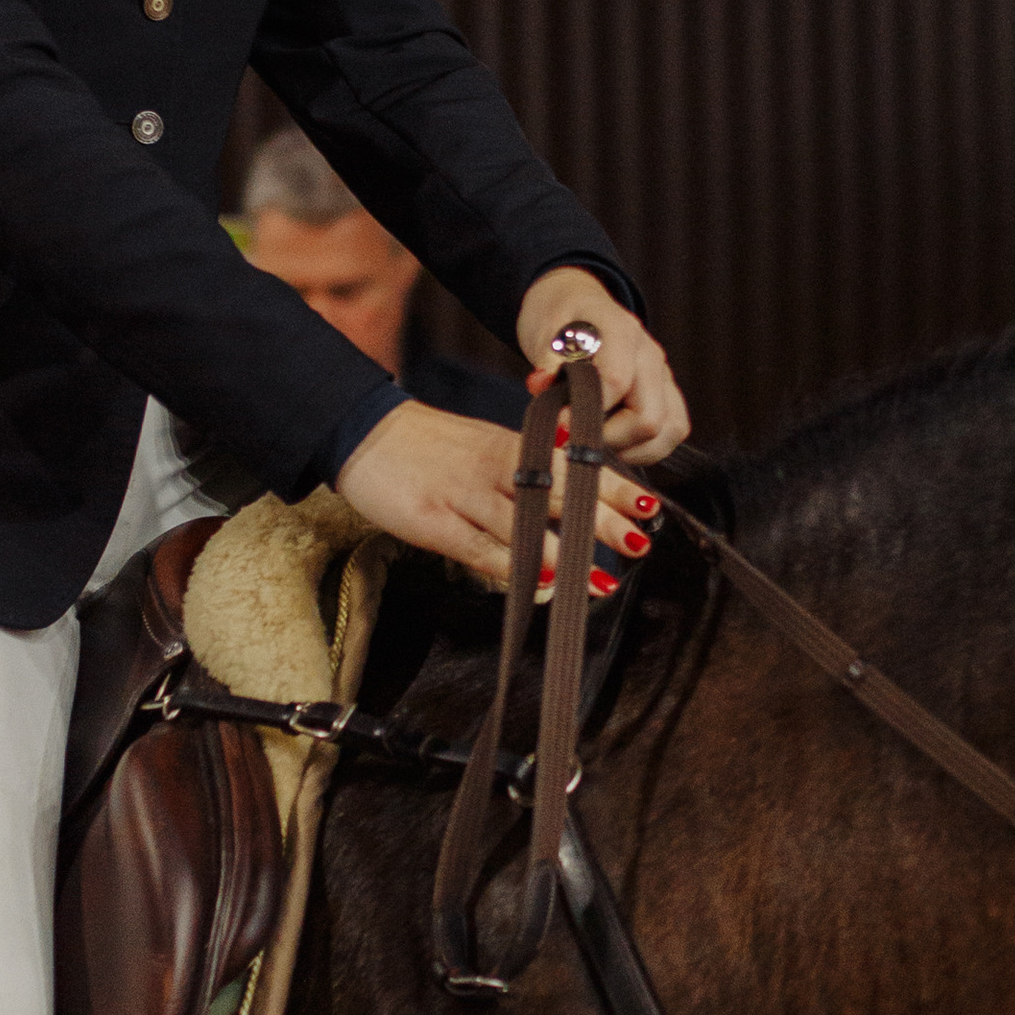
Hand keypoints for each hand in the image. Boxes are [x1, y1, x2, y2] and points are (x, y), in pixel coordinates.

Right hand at [335, 399, 657, 595]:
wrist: (365, 432)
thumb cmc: (432, 446)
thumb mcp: (486, 450)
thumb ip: (526, 478)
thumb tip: (571, 515)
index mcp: (512, 446)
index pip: (573, 465)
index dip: (612, 488)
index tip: (650, 506)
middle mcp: (496, 466)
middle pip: (557, 492)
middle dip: (601, 520)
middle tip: (639, 542)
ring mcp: (465, 493)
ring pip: (523, 521)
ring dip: (565, 552)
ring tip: (601, 579)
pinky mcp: (434, 520)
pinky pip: (478, 546)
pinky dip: (510, 564)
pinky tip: (540, 582)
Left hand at [514, 269, 691, 467]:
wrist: (575, 301)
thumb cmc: (558, 316)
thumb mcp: (542, 328)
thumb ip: (545, 359)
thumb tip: (542, 383)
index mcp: (620, 331)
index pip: (617, 382)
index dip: (588, 413)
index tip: (561, 424)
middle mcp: (650, 354)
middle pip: (649, 417)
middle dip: (610, 439)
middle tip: (577, 437)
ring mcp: (663, 374)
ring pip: (670, 429)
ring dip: (632, 448)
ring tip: (597, 440)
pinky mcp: (668, 392)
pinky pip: (674, 430)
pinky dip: (647, 448)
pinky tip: (617, 442)